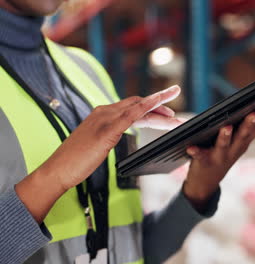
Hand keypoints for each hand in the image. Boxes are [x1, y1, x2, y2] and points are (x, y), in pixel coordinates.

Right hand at [16, 85, 181, 221]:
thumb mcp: (96, 143)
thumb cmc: (76, 160)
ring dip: (160, 109)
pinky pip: (130, 115)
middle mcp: (104, 112)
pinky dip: (145, 107)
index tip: (166, 108)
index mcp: (103, 114)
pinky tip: (157, 105)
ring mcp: (104, 119)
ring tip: (176, 118)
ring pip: (138, 108)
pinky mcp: (106, 130)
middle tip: (176, 107)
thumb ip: (108, 134)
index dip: (151, 106)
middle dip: (160, 103)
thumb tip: (118, 134)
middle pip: (138, 103)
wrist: (58, 170)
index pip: (132, 106)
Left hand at [183, 105, 254, 208]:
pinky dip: (196, 151)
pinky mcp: (204, 162)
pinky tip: (191, 147)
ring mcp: (220, 157)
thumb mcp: (236, 145)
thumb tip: (253, 108)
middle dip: (250, 124)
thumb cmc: (222, 156)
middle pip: (243, 135)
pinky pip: (200, 156)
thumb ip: (243, 129)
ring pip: (224, 145)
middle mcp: (234, 150)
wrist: (205, 184)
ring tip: (227, 127)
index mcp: (243, 143)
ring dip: (226, 136)